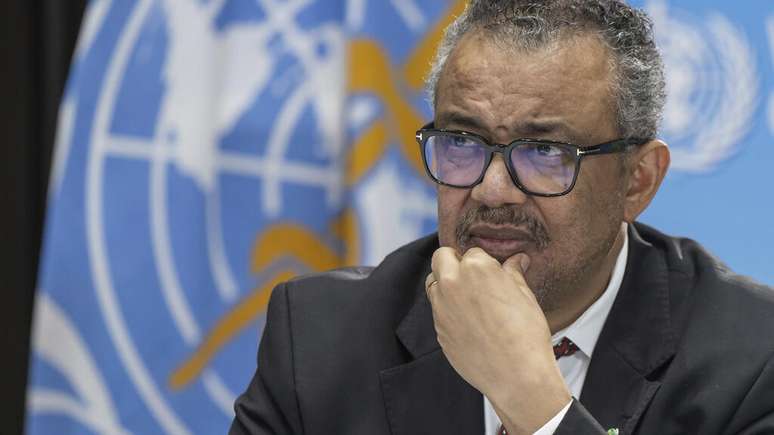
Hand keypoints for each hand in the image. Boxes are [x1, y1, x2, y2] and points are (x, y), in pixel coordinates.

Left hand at [426, 247, 570, 434]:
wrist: (516, 375)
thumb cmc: (526, 335)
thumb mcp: (525, 297)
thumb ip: (514, 273)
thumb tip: (517, 260)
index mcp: (476, 267)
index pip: (473, 252)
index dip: (484, 262)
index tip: (492, 273)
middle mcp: (452, 283)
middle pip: (441, 258)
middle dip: (454, 262)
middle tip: (472, 276)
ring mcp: (441, 307)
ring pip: (433, 283)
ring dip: (445, 284)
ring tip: (468, 298)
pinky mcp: (438, 329)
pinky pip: (438, 310)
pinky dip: (447, 309)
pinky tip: (468, 322)